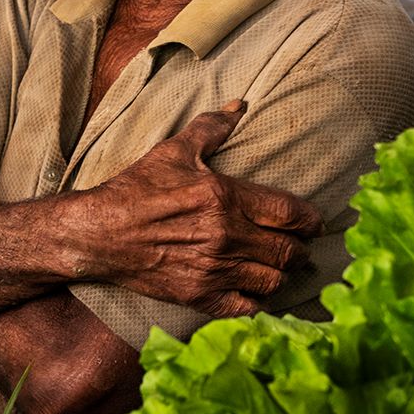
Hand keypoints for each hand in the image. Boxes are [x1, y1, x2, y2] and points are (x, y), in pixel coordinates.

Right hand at [80, 100, 321, 317]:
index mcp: (225, 197)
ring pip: (273, 281)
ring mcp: (213, 270)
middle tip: (299, 246)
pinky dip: (257, 303)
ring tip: (279, 268)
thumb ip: (212, 128)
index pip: (290, 213)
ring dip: (281, 274)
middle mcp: (226, 236)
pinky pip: (246, 309)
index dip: (310, 220)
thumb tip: (240, 105)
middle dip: (300, 249)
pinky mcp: (199, 296)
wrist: (98, 233)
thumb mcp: (174, 151)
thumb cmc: (136, 189)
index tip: (315, 224)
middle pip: (288, 251)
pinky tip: (255, 293)